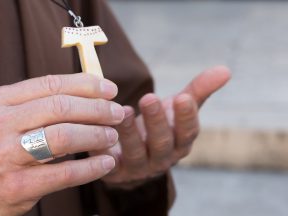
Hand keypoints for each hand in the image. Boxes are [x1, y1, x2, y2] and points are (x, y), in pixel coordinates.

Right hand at [0, 74, 124, 214]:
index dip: (85, 84)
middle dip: (97, 109)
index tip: (109, 88)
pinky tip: (106, 163)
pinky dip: (91, 167)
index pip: (50, 85)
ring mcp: (6, 156)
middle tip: (117, 113)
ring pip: (65, 138)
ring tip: (112, 136)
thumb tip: (86, 94)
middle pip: (61, 108)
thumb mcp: (1, 118)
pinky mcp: (17, 186)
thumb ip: (35, 104)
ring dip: (96, 135)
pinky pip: (65, 173)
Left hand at [94, 66, 230, 189]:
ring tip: (123, 110)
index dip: (186, 117)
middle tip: (149, 98)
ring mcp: (137, 168)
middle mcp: (161, 159)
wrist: (131, 157)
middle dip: (157, 121)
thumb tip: (225, 70)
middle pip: (162, 143)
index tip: (183, 97)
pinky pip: (107, 162)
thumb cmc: (157, 128)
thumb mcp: (175, 109)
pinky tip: (98, 129)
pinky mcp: (113, 172)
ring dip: (129, 132)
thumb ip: (198, 91)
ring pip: (135, 153)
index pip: (188, 133)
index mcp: (179, 143)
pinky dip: (103, 149)